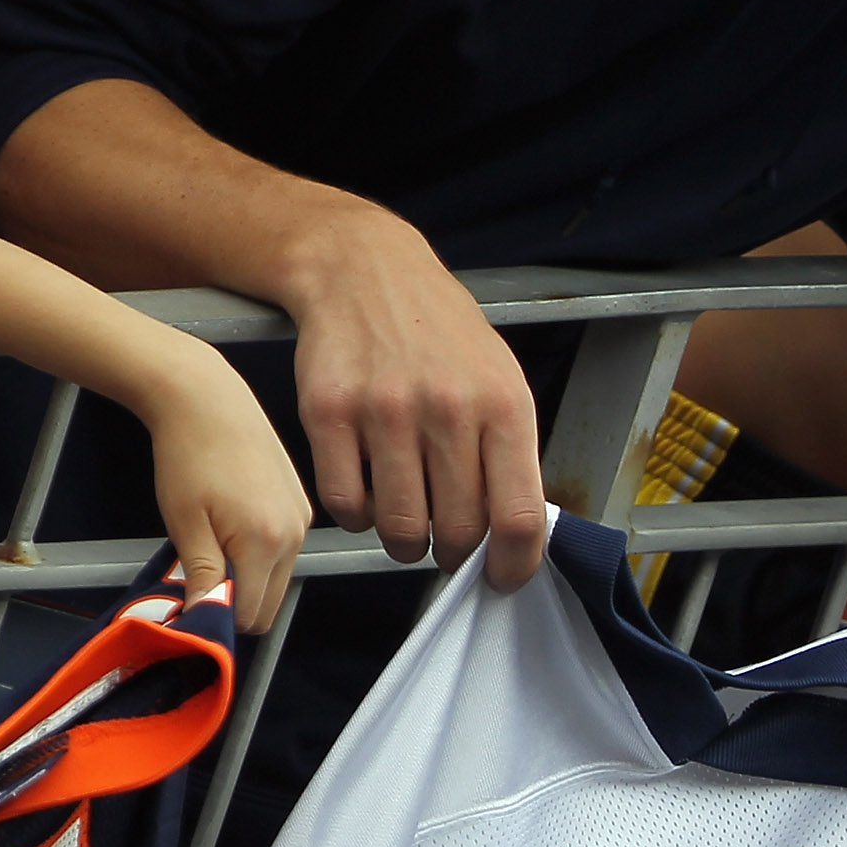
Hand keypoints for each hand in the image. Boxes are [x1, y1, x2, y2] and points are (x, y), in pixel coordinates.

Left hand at [138, 347, 313, 630]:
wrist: (207, 398)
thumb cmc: (188, 453)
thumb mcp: (185, 522)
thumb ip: (203, 577)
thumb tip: (206, 618)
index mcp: (265, 543)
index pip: (250, 615)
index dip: (217, 615)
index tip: (191, 599)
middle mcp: (294, 536)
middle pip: (269, 603)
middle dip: (234, 599)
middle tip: (197, 573)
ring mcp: (302, 521)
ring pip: (276, 577)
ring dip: (246, 574)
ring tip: (213, 539)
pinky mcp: (301, 505)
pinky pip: (283, 550)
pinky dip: (259, 551)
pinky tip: (231, 520)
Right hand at [282, 209, 547, 590]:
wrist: (363, 269)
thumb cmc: (438, 333)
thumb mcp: (501, 380)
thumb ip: (511, 455)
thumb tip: (515, 536)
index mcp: (503, 406)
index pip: (518, 518)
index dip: (512, 565)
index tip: (501, 577)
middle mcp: (447, 409)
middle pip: (457, 532)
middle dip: (453, 554)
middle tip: (445, 545)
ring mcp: (385, 410)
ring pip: (399, 528)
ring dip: (404, 544)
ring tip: (406, 525)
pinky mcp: (329, 411)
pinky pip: (346, 505)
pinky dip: (357, 518)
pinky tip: (366, 496)